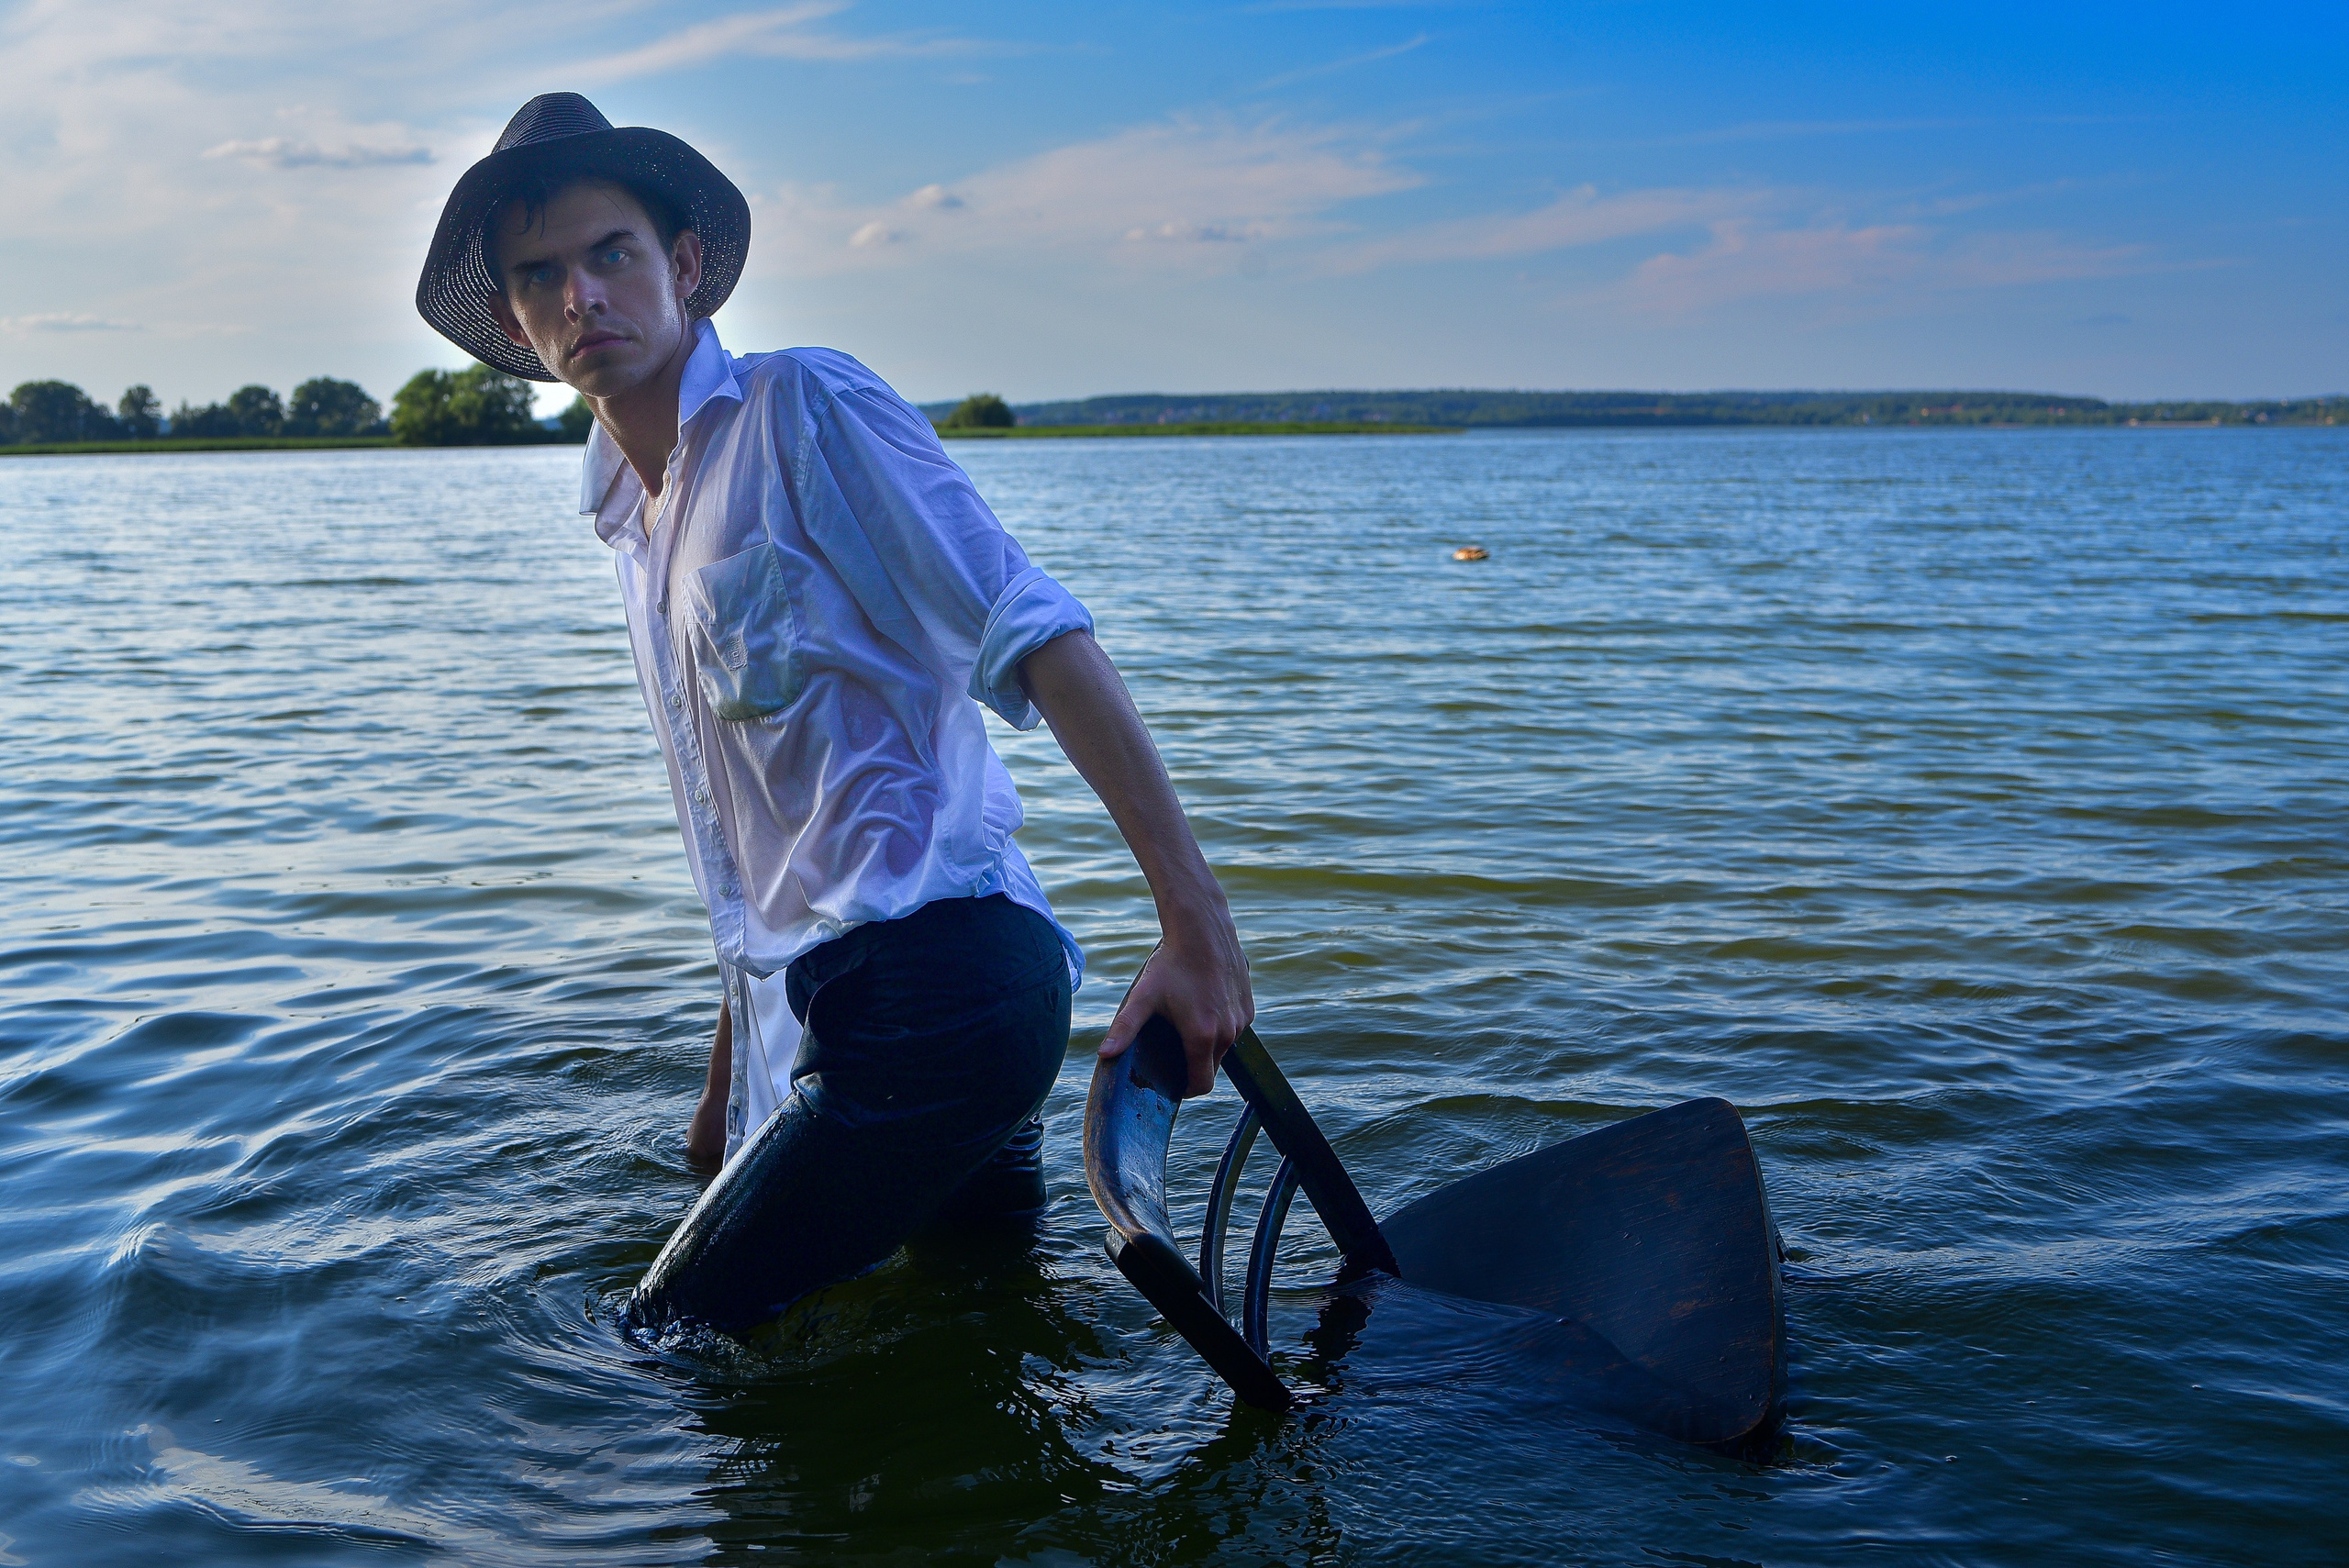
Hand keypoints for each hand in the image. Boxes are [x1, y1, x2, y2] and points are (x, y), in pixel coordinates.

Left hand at [1099, 903, 1253, 1096]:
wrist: (1202, 929)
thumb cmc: (1171, 963)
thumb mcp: (1143, 997)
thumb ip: (1124, 1028)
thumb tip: (1104, 1054)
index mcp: (1202, 1036)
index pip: (1201, 1084)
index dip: (1186, 1090)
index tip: (1172, 1083)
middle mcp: (1228, 1033)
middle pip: (1211, 1068)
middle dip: (1193, 1066)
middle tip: (1173, 1050)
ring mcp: (1241, 1020)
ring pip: (1224, 1048)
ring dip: (1208, 1045)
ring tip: (1187, 1024)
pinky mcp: (1249, 1007)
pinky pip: (1234, 1029)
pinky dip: (1221, 1027)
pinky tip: (1204, 1007)